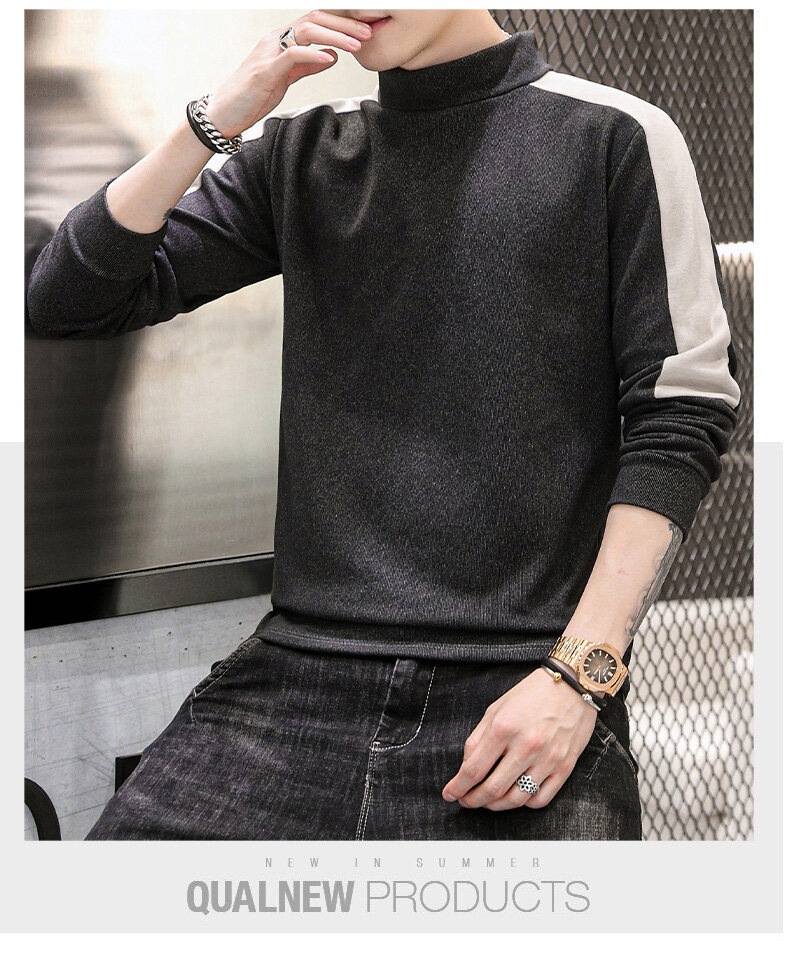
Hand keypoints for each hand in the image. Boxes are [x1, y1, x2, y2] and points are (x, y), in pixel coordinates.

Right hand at [204, 11, 373, 138]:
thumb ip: (306, 66)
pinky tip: (330, 58)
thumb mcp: (286, 78)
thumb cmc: (252, 96)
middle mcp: (275, 40)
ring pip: (306, 32)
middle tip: (367, 33)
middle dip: (344, 25)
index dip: (341, 24)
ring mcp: (269, 53)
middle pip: (314, 20)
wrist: (224, 113)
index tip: (363, 32)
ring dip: (335, 36)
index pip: (315, 22)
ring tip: (355, 44)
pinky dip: (313, 55)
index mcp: (282, 40)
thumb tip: (330, 56)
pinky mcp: (265, 71)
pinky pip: (291, 55)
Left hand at [441, 666, 597, 809]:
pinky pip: (540, 799)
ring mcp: (547, 759)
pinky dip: (524, 804)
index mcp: (503, 728)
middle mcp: (525, 746)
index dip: (458, 787)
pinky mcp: (564, 767)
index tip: (450, 794)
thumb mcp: (495, 709)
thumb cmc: (531, 695)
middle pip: (492, 789)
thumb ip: (477, 739)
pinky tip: (515, 796)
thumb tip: (466, 767)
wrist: (571, 686)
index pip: (474, 769)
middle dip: (473, 801)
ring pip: (516, 799)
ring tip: (487, 802)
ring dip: (496, 806)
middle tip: (465, 801)